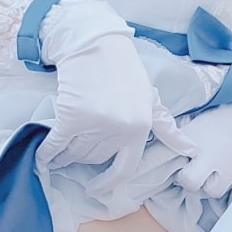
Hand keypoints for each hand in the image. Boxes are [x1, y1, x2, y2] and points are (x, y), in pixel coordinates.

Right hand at [36, 0, 158, 191]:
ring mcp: (97, 123)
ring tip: (60, 143)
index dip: (108, 182)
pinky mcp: (74, 115)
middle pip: (94, 158)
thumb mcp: (150, 98)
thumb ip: (165, 126)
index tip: (95, 190)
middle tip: (74, 143)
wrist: (95, 41)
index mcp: (140, 128)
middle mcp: (121, 129)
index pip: (125, 167)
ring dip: (65, 152)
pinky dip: (47, 151)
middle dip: (82, 155)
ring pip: (76, 152)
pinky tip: (42, 156)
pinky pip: (57, 143)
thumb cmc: (122, 70)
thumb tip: (189, 148)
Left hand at [174, 81, 231, 197]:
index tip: (171, 164)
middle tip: (196, 171)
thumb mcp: (203, 119)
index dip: (165, 164)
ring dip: (213, 183)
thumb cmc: (231, 115)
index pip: (165, 156)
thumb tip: (159, 158)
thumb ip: (184, 137)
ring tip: (220, 168)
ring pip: (212, 190)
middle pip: (189, 182)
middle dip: (190, 180)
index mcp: (197, 133)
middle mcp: (214, 149)